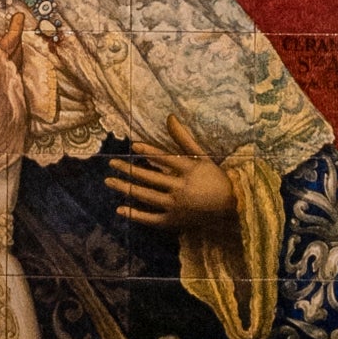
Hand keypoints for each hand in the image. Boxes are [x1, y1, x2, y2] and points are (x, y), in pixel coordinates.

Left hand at [106, 114, 235, 233]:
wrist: (228, 209)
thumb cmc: (214, 179)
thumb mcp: (202, 157)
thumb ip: (183, 138)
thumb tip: (169, 117)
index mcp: (188, 171)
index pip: (164, 159)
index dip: (148, 152)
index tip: (133, 146)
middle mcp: (180, 188)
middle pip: (150, 178)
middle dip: (129, 170)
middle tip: (112, 163)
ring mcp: (175, 206)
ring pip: (146, 196)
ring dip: (127, 188)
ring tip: (109, 181)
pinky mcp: (173, 221)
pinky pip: (151, 219)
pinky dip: (135, 215)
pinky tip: (120, 209)